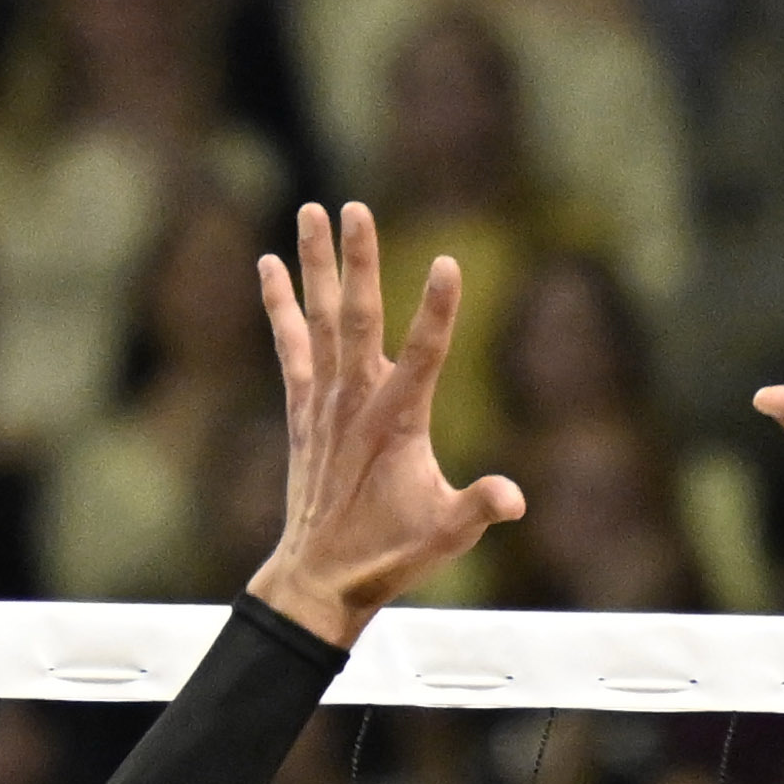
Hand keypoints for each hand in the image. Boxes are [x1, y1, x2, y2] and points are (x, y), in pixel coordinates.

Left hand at [249, 203, 521, 646]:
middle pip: (359, 317)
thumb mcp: (446, 536)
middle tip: (354, 207)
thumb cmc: (390, 554)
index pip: (425, 355)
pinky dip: (278, 303)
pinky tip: (268, 264)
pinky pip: (289, 343)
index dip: (439, 310)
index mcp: (398, 423)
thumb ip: (479, 508)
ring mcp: (324, 400)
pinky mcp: (303, 407)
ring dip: (316, 264)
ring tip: (311, 209)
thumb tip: (515, 498)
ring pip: (321, 317)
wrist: (320, 576)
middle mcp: (356, 400)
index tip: (449, 263)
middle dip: (359, 261)